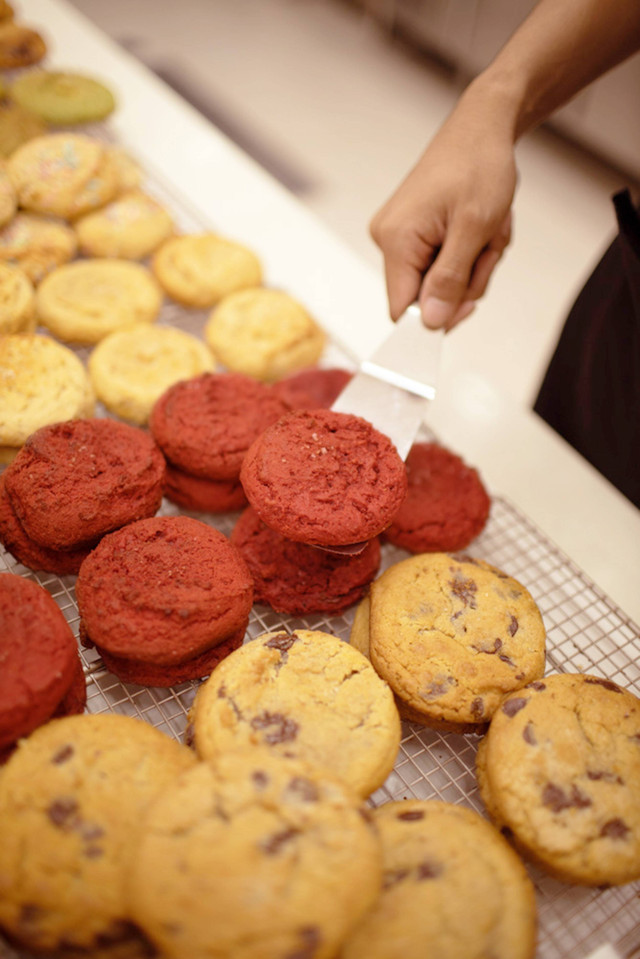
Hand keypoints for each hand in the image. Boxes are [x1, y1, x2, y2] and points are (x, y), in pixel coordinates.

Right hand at [370, 87, 516, 330]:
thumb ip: (450, 280)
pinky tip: (477, 228)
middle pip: (424, 298)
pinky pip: (440, 264)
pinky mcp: (412, 232)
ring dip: (472, 265)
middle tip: (487, 248)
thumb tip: (431, 324)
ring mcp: (398, 236)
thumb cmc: (480, 166)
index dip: (435, 318)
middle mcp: (387, 239)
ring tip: (486, 230)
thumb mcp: (475, 228)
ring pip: (437, 282)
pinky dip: (466, 254)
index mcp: (396, 239)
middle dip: (465, 280)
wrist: (482, 127)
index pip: (401, 310)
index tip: (468, 306)